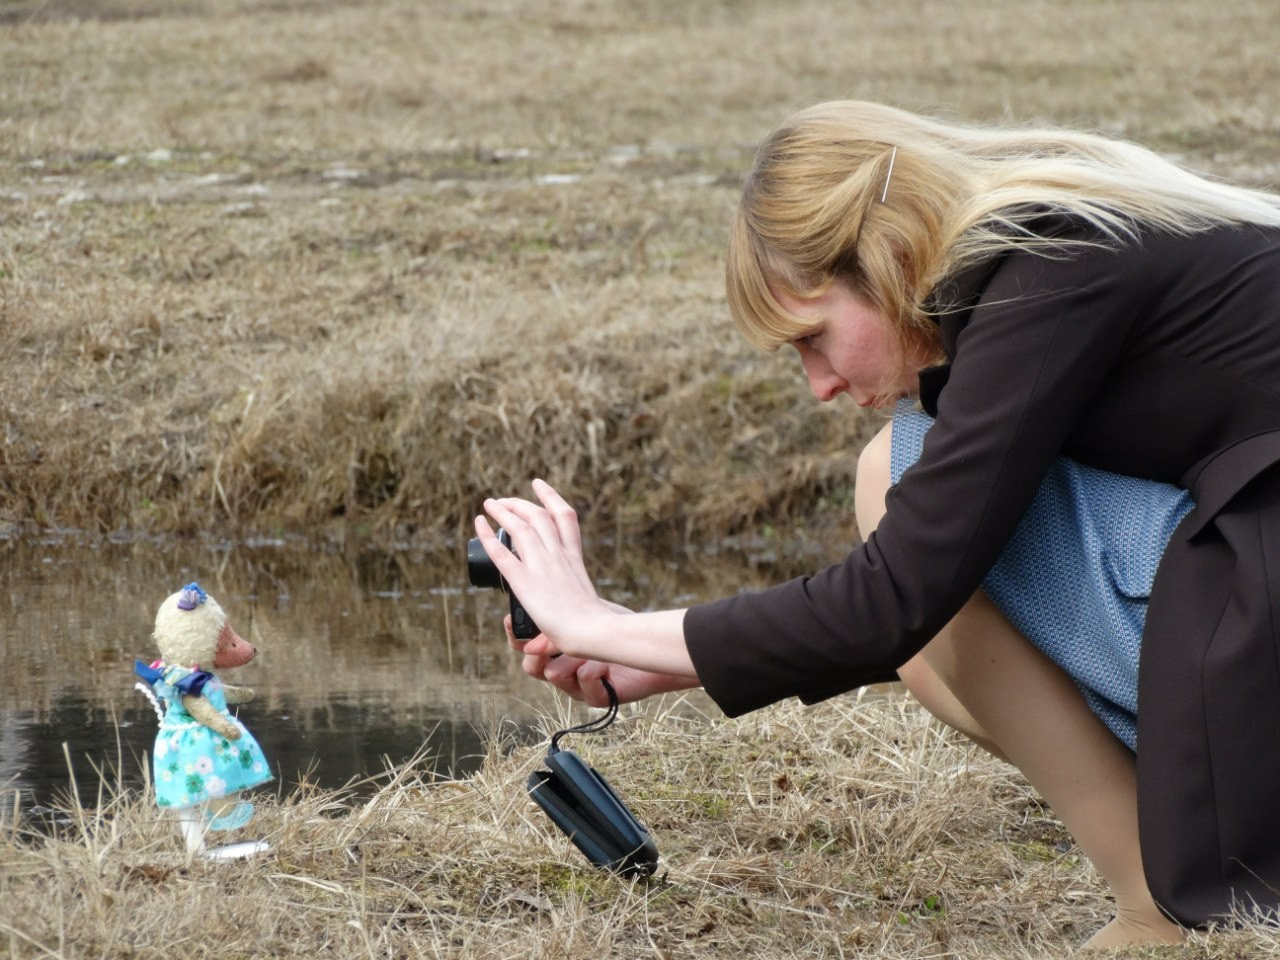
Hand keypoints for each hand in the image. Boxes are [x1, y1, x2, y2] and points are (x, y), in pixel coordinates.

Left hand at [477, 479, 698, 676]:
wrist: (591, 631)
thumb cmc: (594, 625)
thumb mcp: (588, 604)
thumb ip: (576, 602)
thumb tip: (571, 614)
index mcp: (575, 558)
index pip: (564, 517)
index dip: (550, 497)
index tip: (538, 485)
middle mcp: (558, 556)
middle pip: (539, 516)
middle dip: (521, 503)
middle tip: (505, 500)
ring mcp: (541, 566)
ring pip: (520, 527)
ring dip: (503, 511)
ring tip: (490, 504)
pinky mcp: (524, 580)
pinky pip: (501, 552)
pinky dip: (488, 534)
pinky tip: (479, 523)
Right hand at [504, 605, 699, 706]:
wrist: (653, 648)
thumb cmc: (622, 629)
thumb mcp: (590, 614)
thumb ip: (564, 618)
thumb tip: (533, 637)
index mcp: (558, 650)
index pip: (525, 647)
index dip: (515, 636)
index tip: (511, 620)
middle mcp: (564, 671)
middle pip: (531, 668)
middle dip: (538, 653)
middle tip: (551, 643)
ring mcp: (578, 687)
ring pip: (554, 675)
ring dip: (573, 657)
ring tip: (593, 651)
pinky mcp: (596, 698)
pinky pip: (583, 682)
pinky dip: (595, 669)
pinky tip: (607, 665)